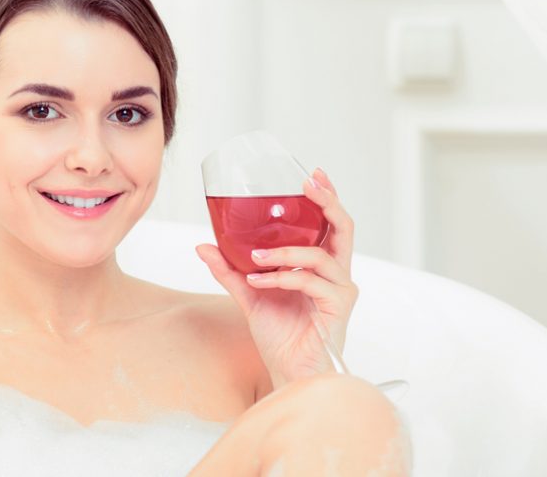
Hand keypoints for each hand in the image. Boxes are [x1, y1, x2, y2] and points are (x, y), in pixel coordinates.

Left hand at [196, 168, 358, 388]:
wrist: (287, 372)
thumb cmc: (279, 335)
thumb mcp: (248, 295)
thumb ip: (229, 270)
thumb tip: (203, 246)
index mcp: (321, 265)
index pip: (331, 223)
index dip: (326, 196)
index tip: (311, 174)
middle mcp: (336, 273)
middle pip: (343, 227)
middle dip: (326, 202)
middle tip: (304, 186)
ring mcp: (341, 290)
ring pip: (320, 255)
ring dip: (284, 251)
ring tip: (255, 257)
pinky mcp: (339, 307)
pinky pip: (311, 281)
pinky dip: (283, 277)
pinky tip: (259, 281)